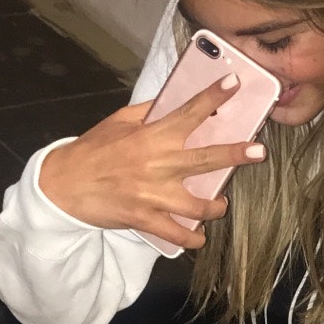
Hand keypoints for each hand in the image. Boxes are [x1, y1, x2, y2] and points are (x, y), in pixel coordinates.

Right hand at [37, 77, 265, 249]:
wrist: (63, 186)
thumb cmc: (93, 150)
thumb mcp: (119, 122)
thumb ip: (149, 112)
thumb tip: (175, 99)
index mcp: (152, 135)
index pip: (189, 111)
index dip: (213, 96)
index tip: (234, 84)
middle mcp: (158, 164)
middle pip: (207, 159)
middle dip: (236, 155)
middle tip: (259, 152)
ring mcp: (153, 195)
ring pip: (199, 206)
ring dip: (215, 208)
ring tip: (220, 205)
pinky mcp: (146, 219)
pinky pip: (178, 234)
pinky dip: (192, 239)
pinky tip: (199, 237)